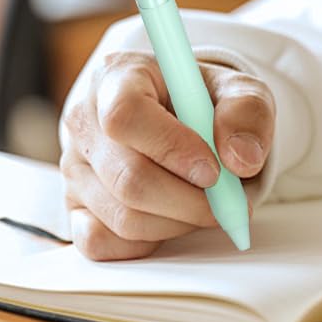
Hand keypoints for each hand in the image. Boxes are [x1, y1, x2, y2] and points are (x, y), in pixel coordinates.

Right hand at [60, 52, 274, 259]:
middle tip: (230, 201)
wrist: (184, 117)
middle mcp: (84, 122)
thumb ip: (247, 112)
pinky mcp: (73, 208)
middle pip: (128, 178)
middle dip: (190, 200)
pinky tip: (174, 217)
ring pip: (122, 217)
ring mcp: (74, 169)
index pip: (126, 116)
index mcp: (118, 77)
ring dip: (178, 222)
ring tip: (210, 204)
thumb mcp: (238, 89)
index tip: (214, 170)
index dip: (172, 148)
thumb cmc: (206, 100)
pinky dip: (149, 241)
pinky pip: (103, 244)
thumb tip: (241, 160)